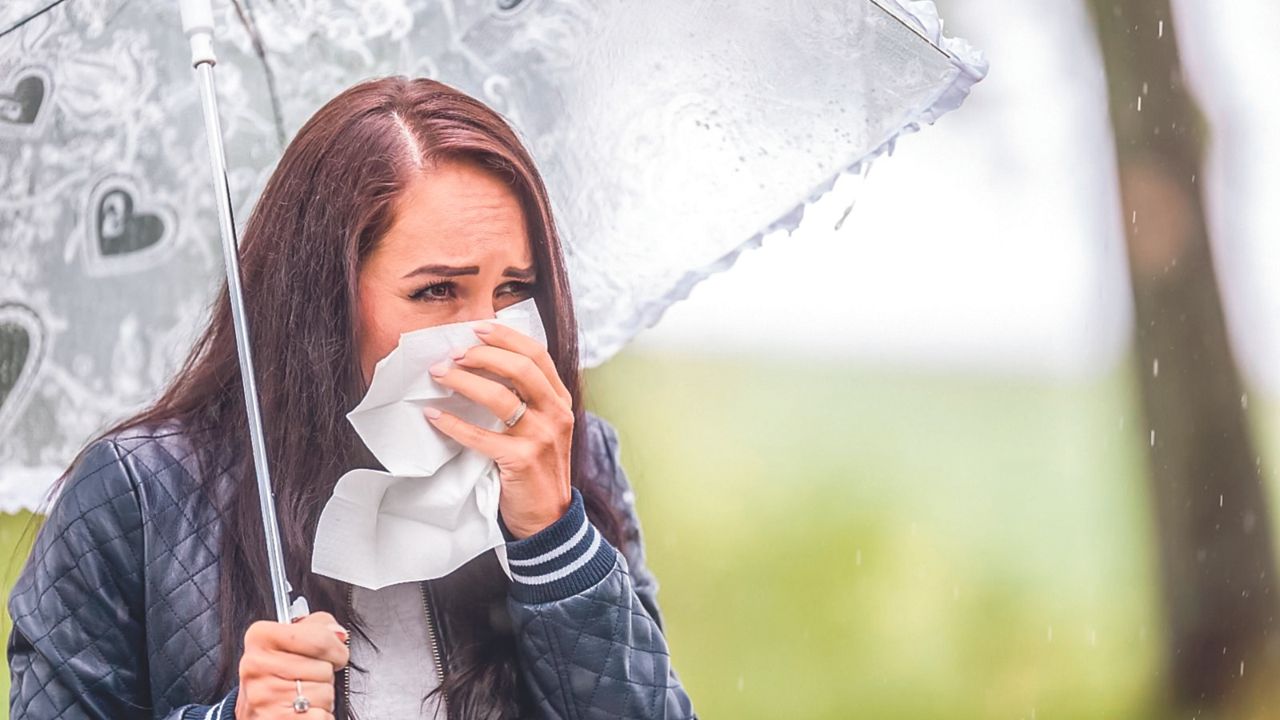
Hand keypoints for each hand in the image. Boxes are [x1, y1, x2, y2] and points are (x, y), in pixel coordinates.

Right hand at [235, 611, 348, 718]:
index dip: (336, 649)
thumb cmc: (276, 675)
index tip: (333, 654)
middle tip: (307, 678)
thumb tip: (338, 633)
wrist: (256, 712)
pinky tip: (304, 712)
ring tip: (302, 695)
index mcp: (261, 638)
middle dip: (325, 675)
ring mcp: (265, 697)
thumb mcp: (289, 640)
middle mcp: (257, 666)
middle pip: (325, 668)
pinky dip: (320, 715)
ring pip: (325, 693)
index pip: (320, 639)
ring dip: (322, 697)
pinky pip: (321, 716)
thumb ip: (318, 626)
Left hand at [424, 320, 573, 538]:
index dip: (506, 337)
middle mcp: (555, 413)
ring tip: (439, 375)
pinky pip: (480, 436)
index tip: (477, 328)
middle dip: (482, 355)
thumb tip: (483, 366)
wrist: (548, 517)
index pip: (537, 354)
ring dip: (464, 381)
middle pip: (521, 368)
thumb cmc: (537, 468)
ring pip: (500, 397)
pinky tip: (434, 416)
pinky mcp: (521, 460)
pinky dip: (453, 424)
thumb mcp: (543, 426)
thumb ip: (526, 399)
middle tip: (452, 354)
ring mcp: (541, 437)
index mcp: (560, 400)